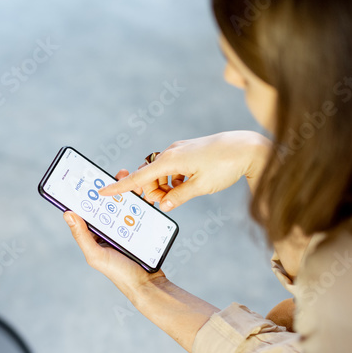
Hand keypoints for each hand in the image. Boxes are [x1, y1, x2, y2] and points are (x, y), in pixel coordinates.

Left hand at [64, 169, 163, 295]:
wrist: (148, 285)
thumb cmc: (120, 273)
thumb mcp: (96, 255)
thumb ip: (81, 236)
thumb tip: (67, 213)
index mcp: (94, 235)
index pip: (87, 210)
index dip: (87, 193)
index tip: (90, 176)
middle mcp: (107, 231)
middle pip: (107, 204)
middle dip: (112, 188)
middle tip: (119, 173)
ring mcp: (124, 230)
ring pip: (124, 205)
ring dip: (129, 192)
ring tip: (135, 181)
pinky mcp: (139, 231)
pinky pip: (139, 212)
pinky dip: (142, 203)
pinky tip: (146, 194)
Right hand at [98, 131, 271, 211]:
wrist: (247, 147)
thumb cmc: (224, 165)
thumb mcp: (200, 187)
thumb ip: (178, 198)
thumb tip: (163, 205)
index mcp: (170, 160)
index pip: (139, 176)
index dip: (121, 186)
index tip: (104, 191)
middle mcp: (171, 152)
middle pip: (150, 177)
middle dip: (152, 192)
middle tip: (165, 203)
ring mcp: (179, 151)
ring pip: (161, 174)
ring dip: (165, 188)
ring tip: (178, 195)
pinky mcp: (188, 152)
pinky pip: (173, 169)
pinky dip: (174, 181)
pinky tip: (187, 185)